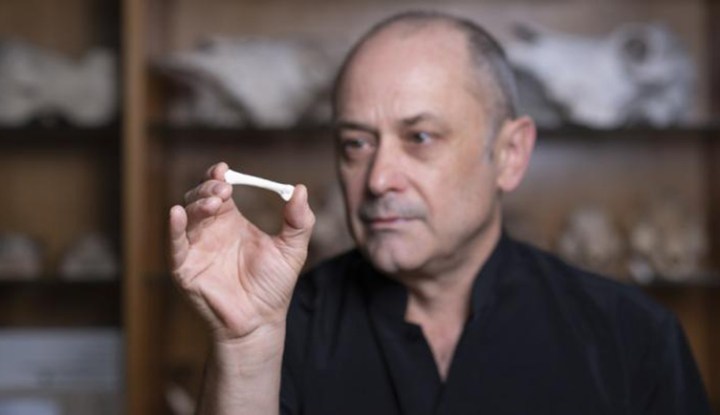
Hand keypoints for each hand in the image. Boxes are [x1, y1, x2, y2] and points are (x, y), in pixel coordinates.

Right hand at [169, 162, 314, 342]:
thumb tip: (300, 189)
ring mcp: (196, 247)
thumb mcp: (292, 250)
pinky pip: (175, 244)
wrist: (260, 321)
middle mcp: (210, 230)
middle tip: (224, 191)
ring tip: (216, 202)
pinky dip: (173, 228)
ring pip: (187, 215)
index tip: (225, 170)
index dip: (218, 177)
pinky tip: (177, 213)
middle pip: (199, 198)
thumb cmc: (273, 286)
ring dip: (198, 204)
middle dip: (208, 188)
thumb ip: (299, 221)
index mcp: (231, 221)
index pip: (219, 190)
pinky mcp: (185, 267)